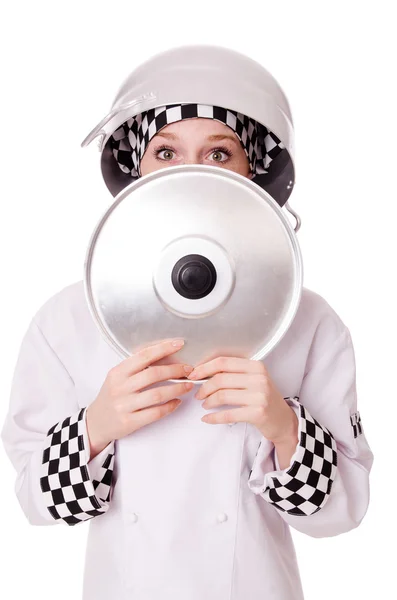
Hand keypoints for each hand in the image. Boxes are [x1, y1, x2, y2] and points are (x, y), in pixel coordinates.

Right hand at [86, 339, 193, 458]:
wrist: (96, 422)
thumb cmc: (112, 396)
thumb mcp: (117, 378)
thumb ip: (136, 368)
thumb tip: (164, 355)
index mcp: (118, 372)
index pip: (144, 356)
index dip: (163, 348)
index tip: (179, 344)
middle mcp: (120, 387)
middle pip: (153, 374)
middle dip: (175, 370)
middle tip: (188, 369)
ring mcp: (124, 405)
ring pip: (157, 394)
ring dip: (177, 389)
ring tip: (188, 386)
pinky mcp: (130, 421)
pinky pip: (155, 412)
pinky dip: (170, 406)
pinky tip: (177, 402)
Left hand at [187, 357, 297, 445]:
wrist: (283, 421)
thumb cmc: (264, 399)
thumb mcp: (254, 380)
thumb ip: (234, 373)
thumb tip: (204, 372)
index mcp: (256, 366)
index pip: (224, 362)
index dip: (205, 368)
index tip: (194, 375)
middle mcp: (259, 378)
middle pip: (221, 378)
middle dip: (204, 387)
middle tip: (199, 394)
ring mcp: (260, 396)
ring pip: (222, 395)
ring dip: (208, 401)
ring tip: (204, 405)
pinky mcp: (258, 413)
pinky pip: (228, 414)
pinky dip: (214, 417)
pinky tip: (207, 418)